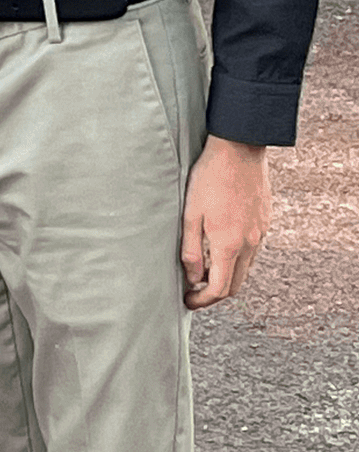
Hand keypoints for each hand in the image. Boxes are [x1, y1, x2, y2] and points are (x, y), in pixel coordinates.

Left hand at [180, 136, 270, 307]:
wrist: (240, 150)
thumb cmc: (209, 178)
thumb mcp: (190, 214)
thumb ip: (189, 250)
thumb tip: (192, 278)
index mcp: (229, 244)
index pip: (220, 289)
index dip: (202, 301)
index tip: (187, 301)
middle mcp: (249, 244)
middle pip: (235, 284)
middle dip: (214, 293)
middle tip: (193, 290)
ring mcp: (260, 234)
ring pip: (245, 268)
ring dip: (225, 275)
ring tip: (202, 268)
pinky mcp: (264, 222)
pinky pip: (251, 250)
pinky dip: (236, 257)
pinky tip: (218, 245)